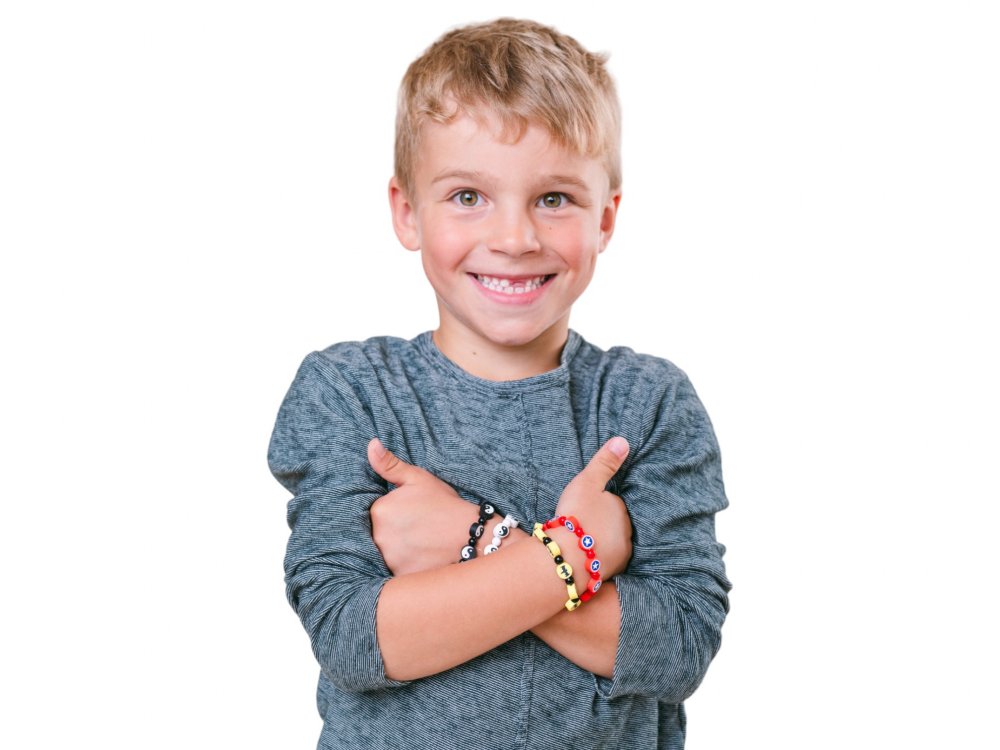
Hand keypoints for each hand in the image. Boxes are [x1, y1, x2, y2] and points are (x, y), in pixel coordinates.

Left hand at [368, 438, 480, 575]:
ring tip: (420, 545)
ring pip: (385, 553)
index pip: (376, 513)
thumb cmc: (445, 504)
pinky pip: (394, 571)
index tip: (411, 515)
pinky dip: (404, 566)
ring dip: (397, 551)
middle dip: (393, 533)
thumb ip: (390, 465)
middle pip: (377, 534)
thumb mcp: (418, 479)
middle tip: (417, 530)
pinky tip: (421, 558)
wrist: (472, 535)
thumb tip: (371, 444)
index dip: (393, 513)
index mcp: (379, 510)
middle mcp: (378, 536)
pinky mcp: (400, 576)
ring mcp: (389, 558)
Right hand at [553, 437, 632, 578]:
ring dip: (599, 542)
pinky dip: (596, 559)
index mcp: (621, 508)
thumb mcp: (588, 483)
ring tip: (580, 543)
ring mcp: (621, 553)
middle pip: (614, 523)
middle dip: (601, 523)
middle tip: (580, 524)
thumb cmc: (576, 516)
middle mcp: (626, 531)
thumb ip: (605, 462)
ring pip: (611, 543)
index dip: (597, 504)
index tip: (583, 507)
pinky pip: (605, 561)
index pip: (613, 503)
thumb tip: (624, 441)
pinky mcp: (612, 571)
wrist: (568, 557)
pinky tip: (583, 558)